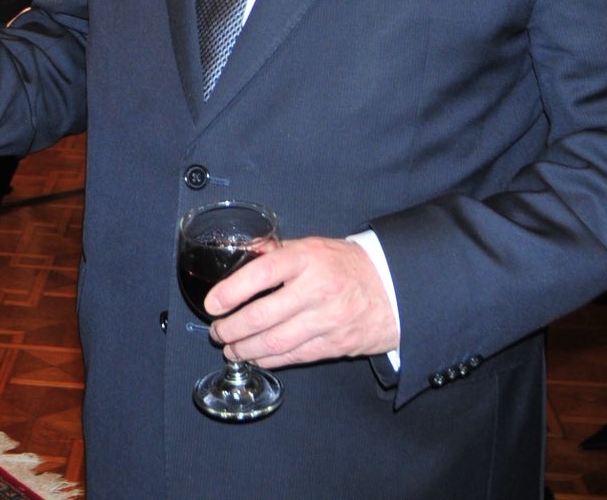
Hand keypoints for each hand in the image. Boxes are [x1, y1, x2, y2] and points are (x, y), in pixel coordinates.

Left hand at [208, 236, 398, 365]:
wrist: (393, 289)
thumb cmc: (346, 266)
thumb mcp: (313, 246)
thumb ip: (278, 252)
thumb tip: (245, 250)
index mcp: (307, 259)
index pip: (261, 273)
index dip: (231, 291)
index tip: (212, 303)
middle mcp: (316, 289)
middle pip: (262, 316)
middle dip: (231, 328)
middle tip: (217, 330)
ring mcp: (326, 320)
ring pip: (275, 342)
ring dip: (245, 349)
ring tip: (230, 347)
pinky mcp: (334, 344)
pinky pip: (293, 357)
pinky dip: (269, 360)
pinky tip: (255, 356)